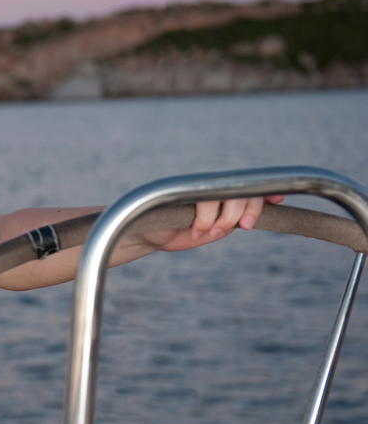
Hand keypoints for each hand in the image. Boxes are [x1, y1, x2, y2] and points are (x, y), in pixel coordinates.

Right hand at [144, 195, 283, 252]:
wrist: (146, 235)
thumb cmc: (177, 234)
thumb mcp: (212, 231)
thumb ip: (231, 222)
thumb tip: (249, 219)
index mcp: (220, 196)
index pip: (247, 189)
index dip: (264, 192)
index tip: (277, 199)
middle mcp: (209, 188)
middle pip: (242, 188)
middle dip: (247, 208)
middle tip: (243, 227)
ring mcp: (195, 188)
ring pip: (226, 192)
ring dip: (225, 216)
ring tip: (208, 232)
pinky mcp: (181, 191)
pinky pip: (206, 198)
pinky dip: (206, 217)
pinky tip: (196, 230)